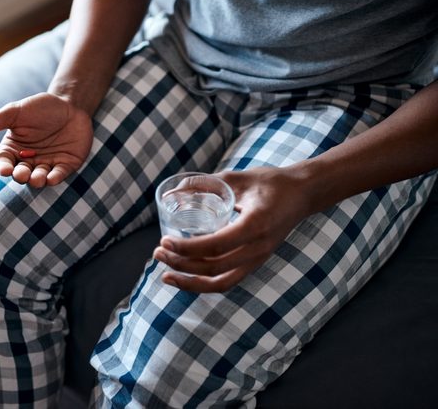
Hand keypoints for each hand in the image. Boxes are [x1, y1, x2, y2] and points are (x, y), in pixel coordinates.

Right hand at [0, 93, 92, 186]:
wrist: (71, 104)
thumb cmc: (39, 108)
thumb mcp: (13, 113)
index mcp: (13, 150)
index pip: (4, 164)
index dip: (4, 168)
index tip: (6, 169)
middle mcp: (29, 160)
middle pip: (21, 174)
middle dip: (21, 176)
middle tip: (22, 174)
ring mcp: (48, 164)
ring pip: (39, 178)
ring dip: (37, 180)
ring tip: (37, 178)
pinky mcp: (66, 165)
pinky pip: (59, 175)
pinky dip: (55, 178)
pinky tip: (51, 178)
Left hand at [153, 166, 312, 292]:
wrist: (302, 194)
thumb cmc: (269, 183)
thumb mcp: (236, 178)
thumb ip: (205, 183)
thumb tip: (172, 191)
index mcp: (255, 225)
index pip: (215, 246)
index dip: (187, 248)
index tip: (165, 240)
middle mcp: (258, 248)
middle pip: (213, 268)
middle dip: (181, 264)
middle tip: (158, 251)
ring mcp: (258, 259)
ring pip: (220, 282)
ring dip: (190, 281)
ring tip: (165, 272)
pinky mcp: (255, 263)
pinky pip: (227, 282)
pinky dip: (204, 284)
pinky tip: (185, 278)